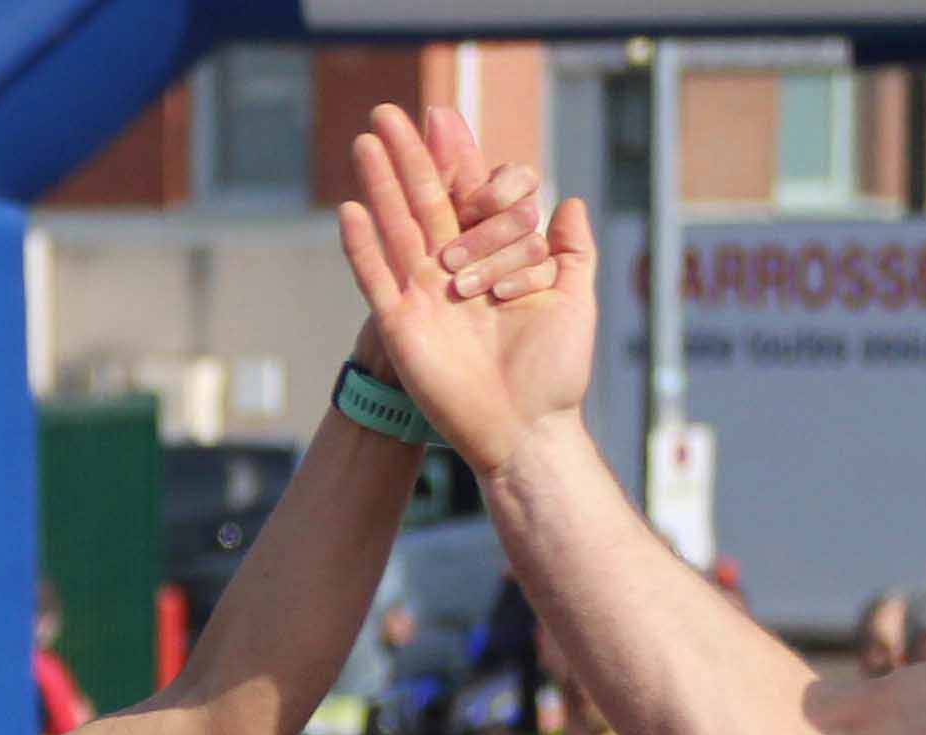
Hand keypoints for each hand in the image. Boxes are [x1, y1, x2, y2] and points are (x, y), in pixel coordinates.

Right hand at [341, 104, 599, 468]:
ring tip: (365, 140)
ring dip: (380, 184)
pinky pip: (376, 280)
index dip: (468, 168)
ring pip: (397, 228)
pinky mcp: (401, 326)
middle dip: (408, 156)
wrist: (526, 431)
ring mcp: (423, 297)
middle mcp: (453, 273)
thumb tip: (570, 202)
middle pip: (425, 202)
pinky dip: (362, 248)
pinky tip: (350, 210)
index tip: (476, 160)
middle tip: (389, 113)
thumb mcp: (575, 303)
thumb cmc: (554, 375)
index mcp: (491, 263)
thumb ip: (574, 253)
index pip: (475, 201)